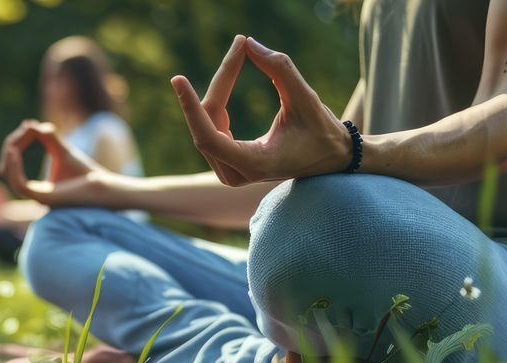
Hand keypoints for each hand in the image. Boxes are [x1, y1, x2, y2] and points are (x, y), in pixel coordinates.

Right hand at [0, 120, 120, 206]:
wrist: (103, 186)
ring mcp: (37, 198)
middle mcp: (34, 194)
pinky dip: (14, 166)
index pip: (14, 166)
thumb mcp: (62, 150)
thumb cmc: (85, 172)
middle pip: (7, 169)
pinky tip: (15, 150)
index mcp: (37, 187)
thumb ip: (47, 138)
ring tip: (14, 140)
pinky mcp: (43, 199)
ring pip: (9, 176)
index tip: (26, 128)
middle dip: (11, 147)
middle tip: (23, 130)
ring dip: (9, 156)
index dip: (16, 144)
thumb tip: (27, 124)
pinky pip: (19, 184)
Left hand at [171, 35, 351, 184]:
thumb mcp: (306, 98)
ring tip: (238, 55)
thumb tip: (248, 44)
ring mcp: (228, 171)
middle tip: (237, 45)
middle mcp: (236, 173)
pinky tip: (229, 75)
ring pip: (207, 123)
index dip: (190, 107)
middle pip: (208, 124)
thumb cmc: (320, 130)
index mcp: (255, 163)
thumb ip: (280, 69)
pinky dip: (219, 99)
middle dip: (221, 81)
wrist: (329, 157)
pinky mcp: (226, 162)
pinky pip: (211, 126)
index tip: (178, 79)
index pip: (207, 138)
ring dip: (221, 87)